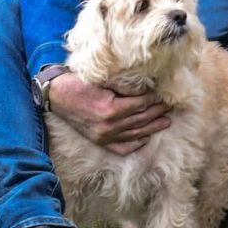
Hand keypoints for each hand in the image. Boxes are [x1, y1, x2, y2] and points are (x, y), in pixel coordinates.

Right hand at [48, 72, 171, 155]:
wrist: (57, 96)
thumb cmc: (79, 82)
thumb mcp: (102, 79)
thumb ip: (124, 85)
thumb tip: (146, 85)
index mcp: (110, 109)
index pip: (140, 104)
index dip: (153, 98)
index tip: (163, 93)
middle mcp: (109, 126)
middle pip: (141, 119)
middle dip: (158, 112)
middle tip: (170, 106)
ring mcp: (104, 136)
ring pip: (135, 134)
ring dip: (153, 127)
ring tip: (166, 121)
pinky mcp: (99, 141)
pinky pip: (122, 147)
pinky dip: (136, 143)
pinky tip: (146, 138)